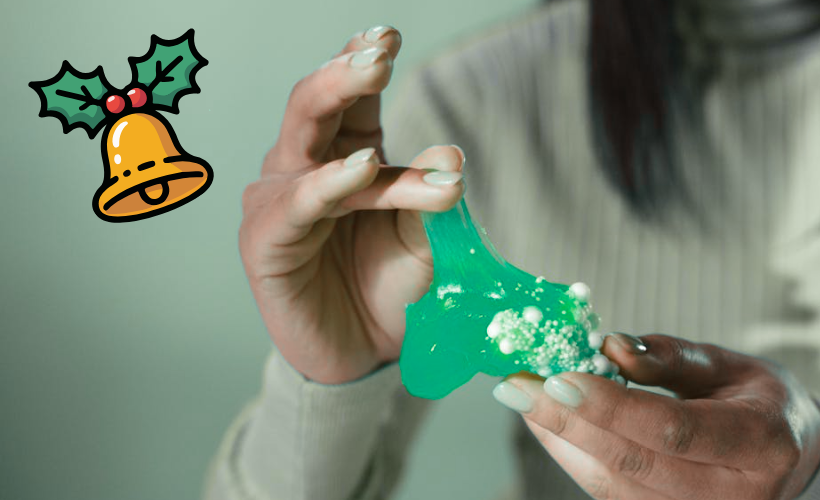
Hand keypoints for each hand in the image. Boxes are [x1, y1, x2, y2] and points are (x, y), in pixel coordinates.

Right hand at [239, 26, 464, 384]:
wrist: (366, 356)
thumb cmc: (392, 289)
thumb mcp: (426, 240)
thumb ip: (433, 198)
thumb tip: (450, 152)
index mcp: (348, 156)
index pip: (354, 100)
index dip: (366, 60)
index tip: (390, 32)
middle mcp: (307, 168)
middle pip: (316, 105)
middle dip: (346, 71)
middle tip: (381, 49)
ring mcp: (282, 201)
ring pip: (314, 148)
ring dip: (350, 115)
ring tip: (382, 82)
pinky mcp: (267, 242)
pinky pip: (298, 205)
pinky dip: (329, 184)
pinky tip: (362, 167)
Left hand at [493, 333, 819, 499]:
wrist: (787, 455)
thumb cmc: (755, 400)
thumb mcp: (727, 364)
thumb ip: (668, 357)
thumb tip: (608, 347)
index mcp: (761, 442)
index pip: (673, 429)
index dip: (611, 406)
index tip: (558, 376)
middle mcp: (737, 494)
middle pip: (634, 463)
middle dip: (566, 422)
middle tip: (515, 385)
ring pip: (614, 485)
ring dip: (560, 440)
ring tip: (524, 397)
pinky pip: (612, 494)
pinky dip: (574, 457)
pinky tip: (550, 423)